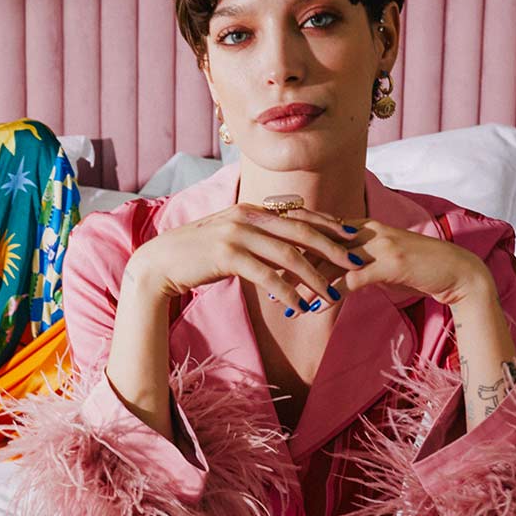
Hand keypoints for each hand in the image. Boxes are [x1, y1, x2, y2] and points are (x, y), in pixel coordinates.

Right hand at [122, 202, 355, 311]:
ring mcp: (237, 234)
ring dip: (315, 276)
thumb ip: (255, 236)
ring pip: (289, 255)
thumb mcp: (228, 238)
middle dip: (333, 248)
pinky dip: (286, 291)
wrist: (158, 264)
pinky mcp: (226, 256)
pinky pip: (266, 275)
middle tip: (357, 262)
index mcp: (251, 210)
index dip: (329, 225)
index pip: (299, 214)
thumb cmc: (195, 255)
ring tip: (334, 294)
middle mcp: (247, 216)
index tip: (352, 237)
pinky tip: (300, 305)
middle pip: (302, 231)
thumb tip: (281, 246)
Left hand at [281, 206, 493, 306]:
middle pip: (316, 242)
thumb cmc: (416, 268)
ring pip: (329, 261)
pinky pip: (351, 280)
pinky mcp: (389, 264)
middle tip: (261, 277)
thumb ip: (352, 263)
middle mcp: (365, 230)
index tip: (264, 250)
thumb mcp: (379, 261)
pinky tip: (314, 308)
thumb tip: (327, 275)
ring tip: (282, 300)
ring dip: (303, 282)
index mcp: (361, 226)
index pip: (316, 227)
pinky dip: (330, 294)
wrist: (456, 271)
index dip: (289, 238)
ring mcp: (377, 245)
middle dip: (287, 260)